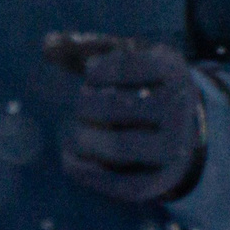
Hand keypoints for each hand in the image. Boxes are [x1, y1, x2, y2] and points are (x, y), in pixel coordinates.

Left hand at [48, 33, 205, 203]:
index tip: (90, 75)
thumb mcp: (126, 58)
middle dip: (86, 104)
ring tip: (74, 131)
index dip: (95, 70)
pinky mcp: (158, 183)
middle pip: (117, 106)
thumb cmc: (143, 85)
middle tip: (82, 104)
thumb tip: (46, 45)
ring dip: (83, 137)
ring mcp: (173, 149)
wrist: (183, 131)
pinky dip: (85, 171)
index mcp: (173, 70)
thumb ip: (85, 48)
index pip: (125, 65)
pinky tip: (69, 158)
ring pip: (118, 147)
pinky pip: (118, 184)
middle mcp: (180, 110)